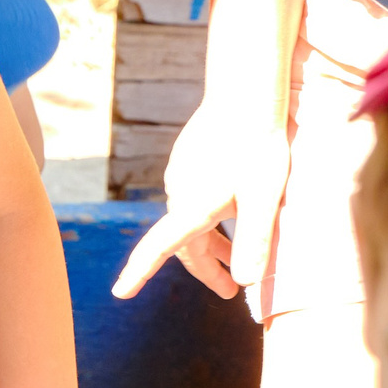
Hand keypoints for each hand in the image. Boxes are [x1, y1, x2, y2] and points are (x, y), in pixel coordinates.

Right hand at [111, 102, 291, 301]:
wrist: (246, 94)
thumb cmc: (260, 146)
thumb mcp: (266, 198)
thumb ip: (255, 241)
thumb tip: (245, 282)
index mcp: (192, 207)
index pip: (159, 249)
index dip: (139, 273)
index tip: (121, 293)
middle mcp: (178, 193)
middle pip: (182, 242)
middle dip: (206, 269)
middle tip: (228, 291)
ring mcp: (180, 175)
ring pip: (189, 221)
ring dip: (210, 245)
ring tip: (234, 262)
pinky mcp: (187, 161)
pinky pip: (191, 200)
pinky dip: (208, 220)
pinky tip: (229, 216)